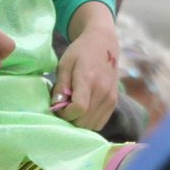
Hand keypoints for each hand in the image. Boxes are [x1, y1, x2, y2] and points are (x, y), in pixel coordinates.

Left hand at [53, 5, 119, 130]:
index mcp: (88, 79)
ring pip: (91, 125)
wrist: (103, 44)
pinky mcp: (113, 103)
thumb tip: (56, 105)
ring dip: (79, 122)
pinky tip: (82, 110)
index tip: (58, 107)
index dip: (65, 113)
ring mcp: (110, 98)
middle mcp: (102, 91)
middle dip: (70, 119)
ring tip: (72, 108)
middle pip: (84, 121)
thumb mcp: (64, 64)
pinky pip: (99, 123)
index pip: (78, 108)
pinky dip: (88, 122)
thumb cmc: (80, 52)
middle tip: (62, 108)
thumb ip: (60, 86)